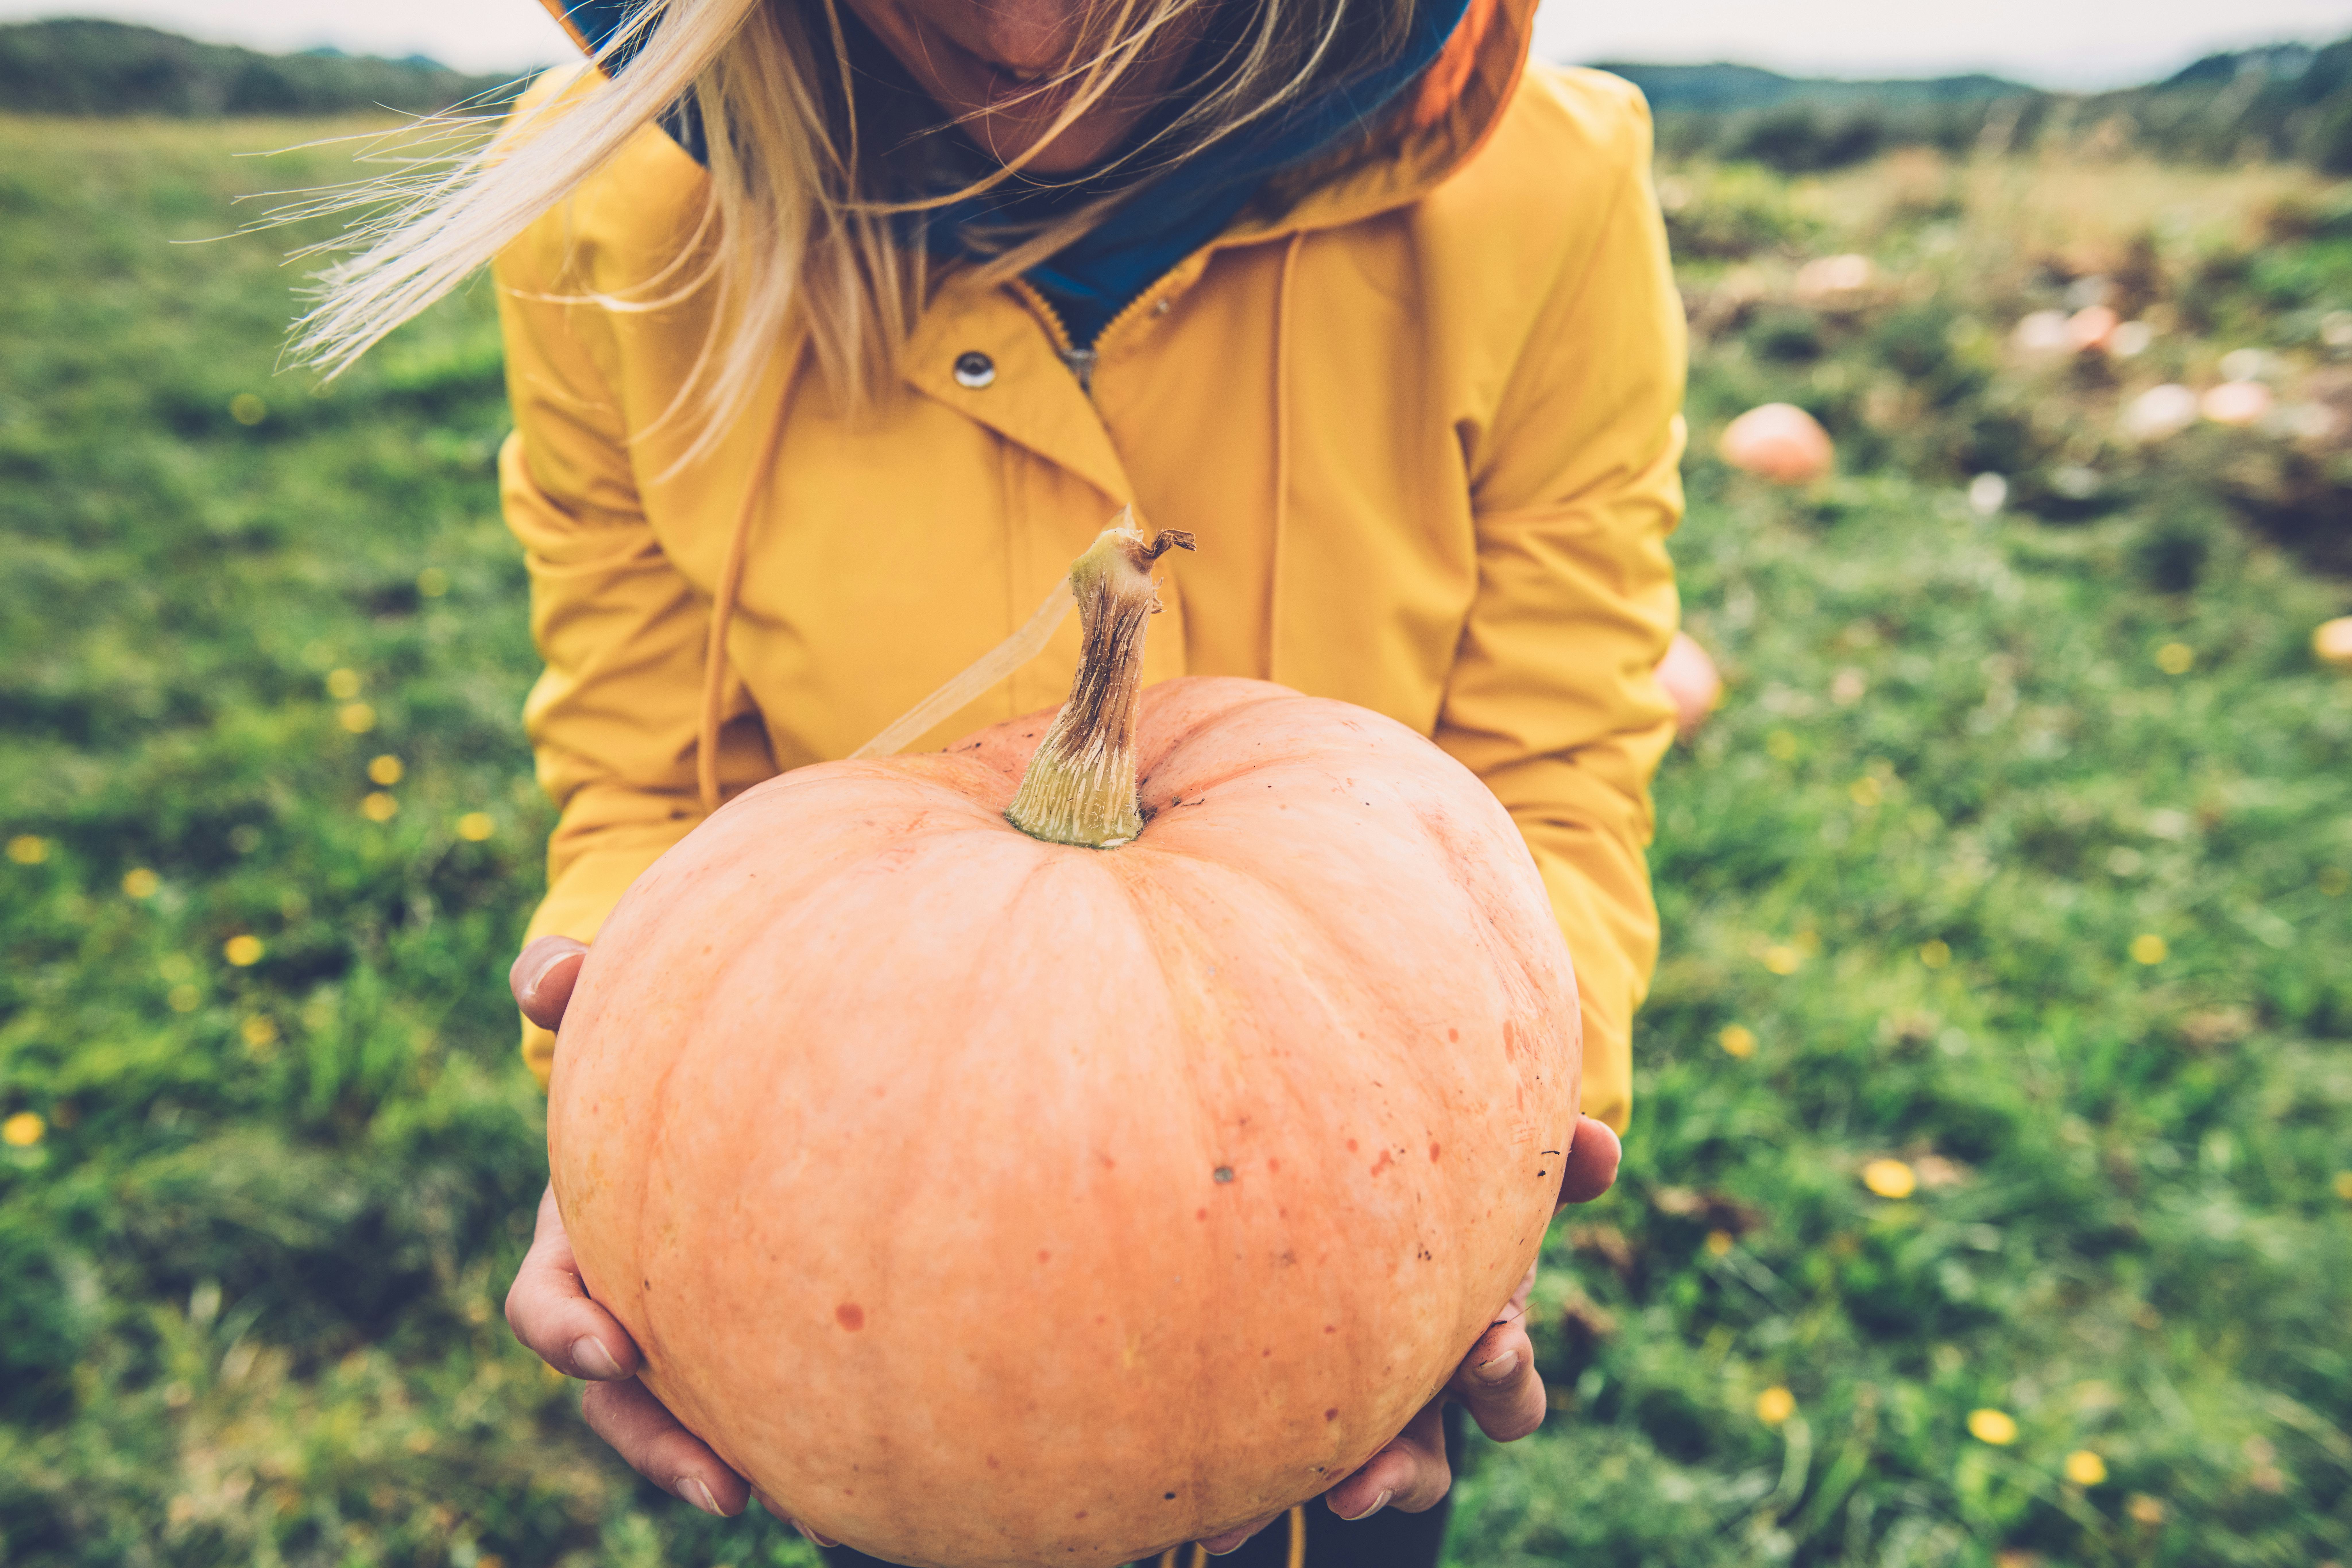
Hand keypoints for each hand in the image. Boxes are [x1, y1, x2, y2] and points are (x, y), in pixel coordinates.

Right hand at [502, 937, 837, 1543]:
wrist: (711, 1058)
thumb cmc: (643, 1034)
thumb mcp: (607, 1007)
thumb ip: (566, 984)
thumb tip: (552, 973)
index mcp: (578, 1241)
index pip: (548, 1306)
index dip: (566, 1334)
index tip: (614, 1348)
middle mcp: (630, 1298)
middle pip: (627, 1400)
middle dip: (664, 1449)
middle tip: (726, 1485)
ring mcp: (694, 1322)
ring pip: (704, 1415)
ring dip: (744, 1462)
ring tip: (807, 1512)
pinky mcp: (761, 1327)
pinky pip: (777, 1389)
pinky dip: (816, 1429)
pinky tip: (887, 1469)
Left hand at [1196, 1114, 1622, 1555]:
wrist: (1358, 1201)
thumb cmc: (1449, 1199)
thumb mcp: (1497, 1182)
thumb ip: (1550, 1162)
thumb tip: (1605, 1142)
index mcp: (1473, 1349)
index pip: (1507, 1390)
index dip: (1505, 1376)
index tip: (1491, 1343)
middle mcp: (1417, 1400)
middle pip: (1430, 1463)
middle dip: (1407, 1472)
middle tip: (1370, 1478)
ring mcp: (1355, 1415)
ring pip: (1358, 1478)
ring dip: (1344, 1492)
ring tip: (1317, 1504)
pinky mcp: (1293, 1420)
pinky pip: (1273, 1472)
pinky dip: (1248, 1502)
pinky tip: (1211, 1525)